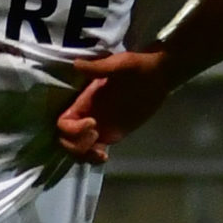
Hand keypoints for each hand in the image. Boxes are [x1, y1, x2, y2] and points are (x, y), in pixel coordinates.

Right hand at [54, 49, 174, 164]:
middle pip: (66, 140)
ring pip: (78, 149)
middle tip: (97, 135)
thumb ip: (99, 68)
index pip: (63, 123)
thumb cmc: (138, 67)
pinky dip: (94, 158)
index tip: (93, 123)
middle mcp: (87, 115)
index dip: (72, 129)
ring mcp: (99, 126)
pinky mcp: (112, 134)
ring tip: (102, 152)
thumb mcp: (120, 65)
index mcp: (84, 101)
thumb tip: (76, 64)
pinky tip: (105, 156)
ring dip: (84, 154)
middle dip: (76, 145)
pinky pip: (95, 151)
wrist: (158, 75)